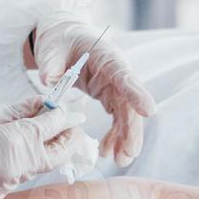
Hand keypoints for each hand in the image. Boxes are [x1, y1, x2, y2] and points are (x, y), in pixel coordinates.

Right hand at [0, 97, 89, 198]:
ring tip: (41, 135)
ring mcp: (6, 187)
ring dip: (44, 151)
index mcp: (14, 143)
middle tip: (71, 126)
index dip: (63, 115)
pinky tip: (10, 154)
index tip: (69, 108)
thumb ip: (18, 110)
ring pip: (37, 166)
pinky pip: (16, 178)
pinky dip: (19, 165)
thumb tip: (43, 103)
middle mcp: (16, 170)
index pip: (51, 127)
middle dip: (67, 138)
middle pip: (56, 154)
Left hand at [32, 17, 155, 166]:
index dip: (136, 93)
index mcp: (106, 56)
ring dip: (125, 139)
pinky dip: (114, 136)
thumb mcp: (51, 48)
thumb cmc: (60, 40)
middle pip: (129, 102)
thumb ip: (51, 64)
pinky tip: (108, 152)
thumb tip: (49, 81)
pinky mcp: (110, 96)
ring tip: (119, 161)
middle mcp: (116, 72)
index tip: (149, 111)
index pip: (124, 76)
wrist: (64, 37)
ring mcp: (115, 85)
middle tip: (128, 154)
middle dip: (131, 130)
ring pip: (127, 115)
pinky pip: (117, 119)